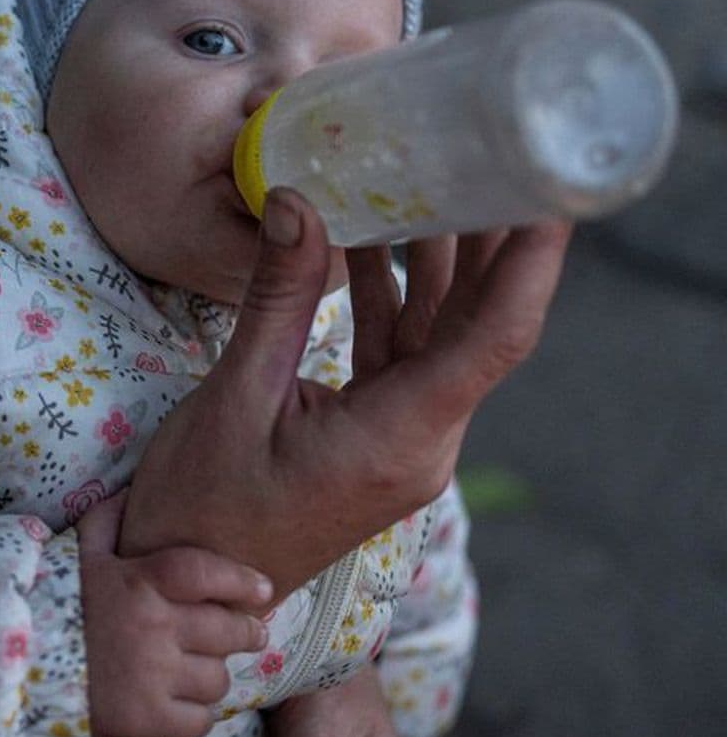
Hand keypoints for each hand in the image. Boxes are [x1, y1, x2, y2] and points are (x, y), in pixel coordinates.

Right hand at [73, 495, 271, 736]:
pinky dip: (194, 714)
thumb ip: (105, 522)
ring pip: (217, 679)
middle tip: (249, 634)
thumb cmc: (50, 605)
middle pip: (228, 631)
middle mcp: (155, 628)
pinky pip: (199, 720)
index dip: (241, 580)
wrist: (12, 668)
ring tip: (199, 671)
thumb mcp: (75, 556)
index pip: (207, 573)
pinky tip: (179, 705)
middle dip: (246, 633)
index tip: (263, 588)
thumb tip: (129, 491)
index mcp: (140, 584)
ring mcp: (154, 677)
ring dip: (211, 675)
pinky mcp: (148, 719)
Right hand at [119, 188, 568, 596]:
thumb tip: (299, 201)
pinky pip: (400, 353)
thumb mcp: (234, 396)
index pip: (496, 339)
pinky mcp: (373, 435)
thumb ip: (276, 299)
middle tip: (487, 151)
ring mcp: (400, 440)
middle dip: (489, 240)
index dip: (533, 263)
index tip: (550, 195)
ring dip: (439, 260)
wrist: (185, 584)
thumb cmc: (202, 507)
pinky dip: (391, 296)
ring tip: (436, 173)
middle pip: (478, 326)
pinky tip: (372, 239)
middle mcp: (420, 440)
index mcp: (399, 438)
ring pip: (440, 335)